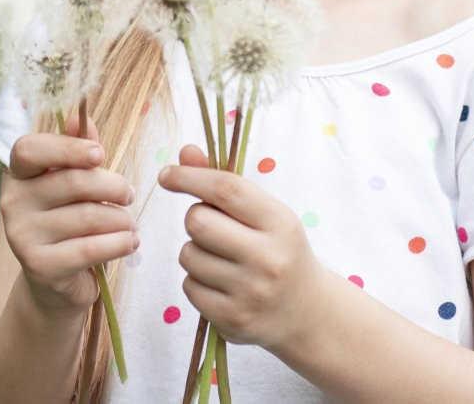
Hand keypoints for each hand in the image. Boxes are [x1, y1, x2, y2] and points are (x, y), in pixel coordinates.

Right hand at [1, 107, 138, 316]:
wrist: (57, 281)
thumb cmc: (70, 219)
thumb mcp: (76, 181)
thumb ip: (79, 149)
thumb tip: (81, 117)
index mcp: (18, 175)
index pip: (30, 149)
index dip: (66, 147)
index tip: (100, 154)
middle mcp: (12, 202)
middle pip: (72, 182)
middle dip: (112, 186)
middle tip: (129, 194)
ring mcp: (22, 235)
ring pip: (88, 216)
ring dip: (121, 219)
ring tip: (130, 224)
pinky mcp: (39, 266)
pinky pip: (90, 248)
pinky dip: (119, 243)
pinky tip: (130, 242)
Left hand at [156, 143, 323, 350]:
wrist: (306, 312)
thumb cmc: (279, 250)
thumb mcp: (264, 214)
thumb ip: (224, 183)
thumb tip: (185, 152)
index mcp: (280, 223)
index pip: (226, 189)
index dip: (190, 176)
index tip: (167, 174)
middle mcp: (268, 259)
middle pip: (197, 222)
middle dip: (195, 218)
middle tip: (212, 227)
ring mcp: (250, 293)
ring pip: (188, 255)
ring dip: (195, 251)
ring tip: (222, 259)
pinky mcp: (232, 320)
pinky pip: (188, 287)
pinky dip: (196, 281)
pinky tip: (221, 284)